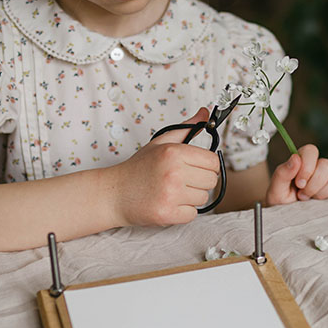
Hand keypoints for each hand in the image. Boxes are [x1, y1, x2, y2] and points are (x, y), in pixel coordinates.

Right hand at [111, 107, 219, 226]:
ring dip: (191, 197)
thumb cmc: (138, 168)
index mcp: (173, 152)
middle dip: (199, 181)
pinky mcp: (167, 214)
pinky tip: (169, 203)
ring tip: (172, 192)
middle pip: (211, 181)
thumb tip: (206, 113)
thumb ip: (186, 128)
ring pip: (203, 198)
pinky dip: (183, 212)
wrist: (113, 193)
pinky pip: (193, 214)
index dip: (207, 166)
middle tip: (181, 180)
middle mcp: (173, 173)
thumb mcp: (160, 143)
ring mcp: (170, 195)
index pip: (213, 161)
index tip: (196, 168)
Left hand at [266, 143, 327, 205]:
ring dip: (327, 191)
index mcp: (302, 162)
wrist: (288, 220)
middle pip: (327, 165)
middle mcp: (319, 168)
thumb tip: (295, 158)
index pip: (311, 150)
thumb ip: (282, 173)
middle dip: (314, 185)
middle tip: (303, 197)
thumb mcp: (276, 191)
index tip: (299, 183)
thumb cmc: (281, 204)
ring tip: (314, 201)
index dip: (307, 166)